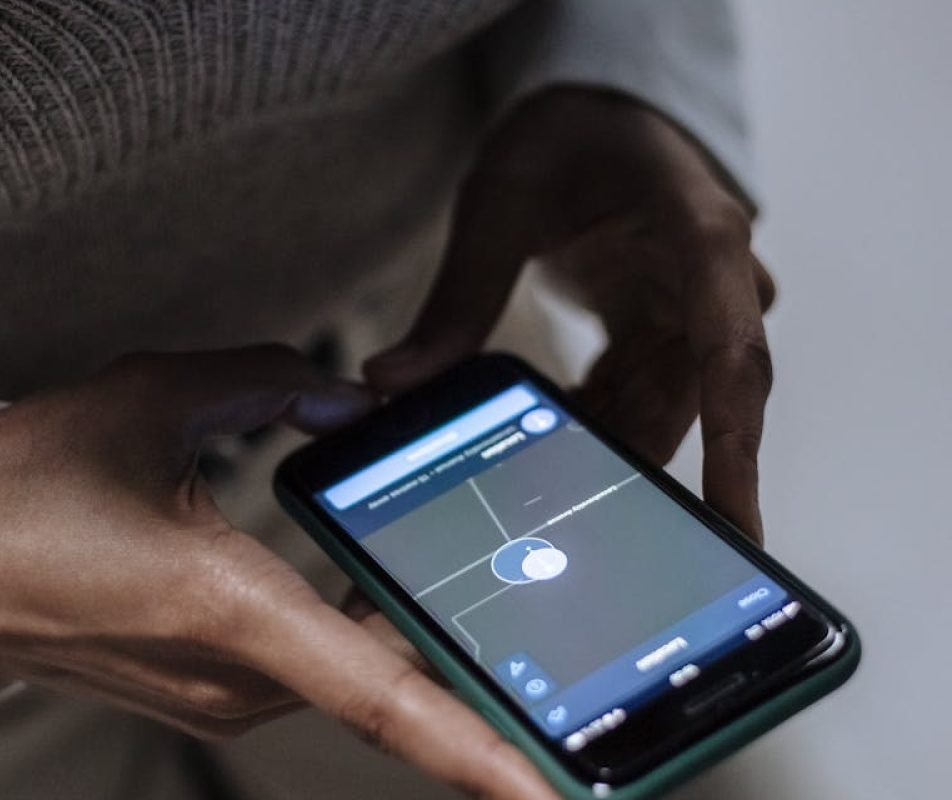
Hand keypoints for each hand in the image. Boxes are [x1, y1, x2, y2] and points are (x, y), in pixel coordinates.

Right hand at [0, 346, 555, 798]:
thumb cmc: (12, 499)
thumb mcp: (147, 399)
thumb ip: (267, 382)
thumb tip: (346, 398)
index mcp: (232, 609)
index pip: (385, 697)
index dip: (481, 753)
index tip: (553, 792)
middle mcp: (234, 674)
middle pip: (391, 681)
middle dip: (479, 676)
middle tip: (566, 677)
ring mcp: (218, 691)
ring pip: (354, 667)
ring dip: (421, 644)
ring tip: (501, 617)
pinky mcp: (206, 685)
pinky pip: (314, 661)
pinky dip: (366, 634)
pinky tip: (397, 593)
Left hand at [366, 88, 774, 541]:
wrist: (599, 123)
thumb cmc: (566, 140)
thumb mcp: (498, 207)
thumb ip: (455, 300)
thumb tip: (390, 384)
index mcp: (701, 238)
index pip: (731, 351)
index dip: (735, 446)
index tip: (730, 524)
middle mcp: (720, 289)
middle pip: (693, 409)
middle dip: (631, 475)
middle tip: (561, 539)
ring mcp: (699, 320)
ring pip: (660, 418)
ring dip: (598, 455)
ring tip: (526, 491)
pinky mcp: (670, 341)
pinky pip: (638, 406)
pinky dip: (590, 429)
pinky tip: (542, 444)